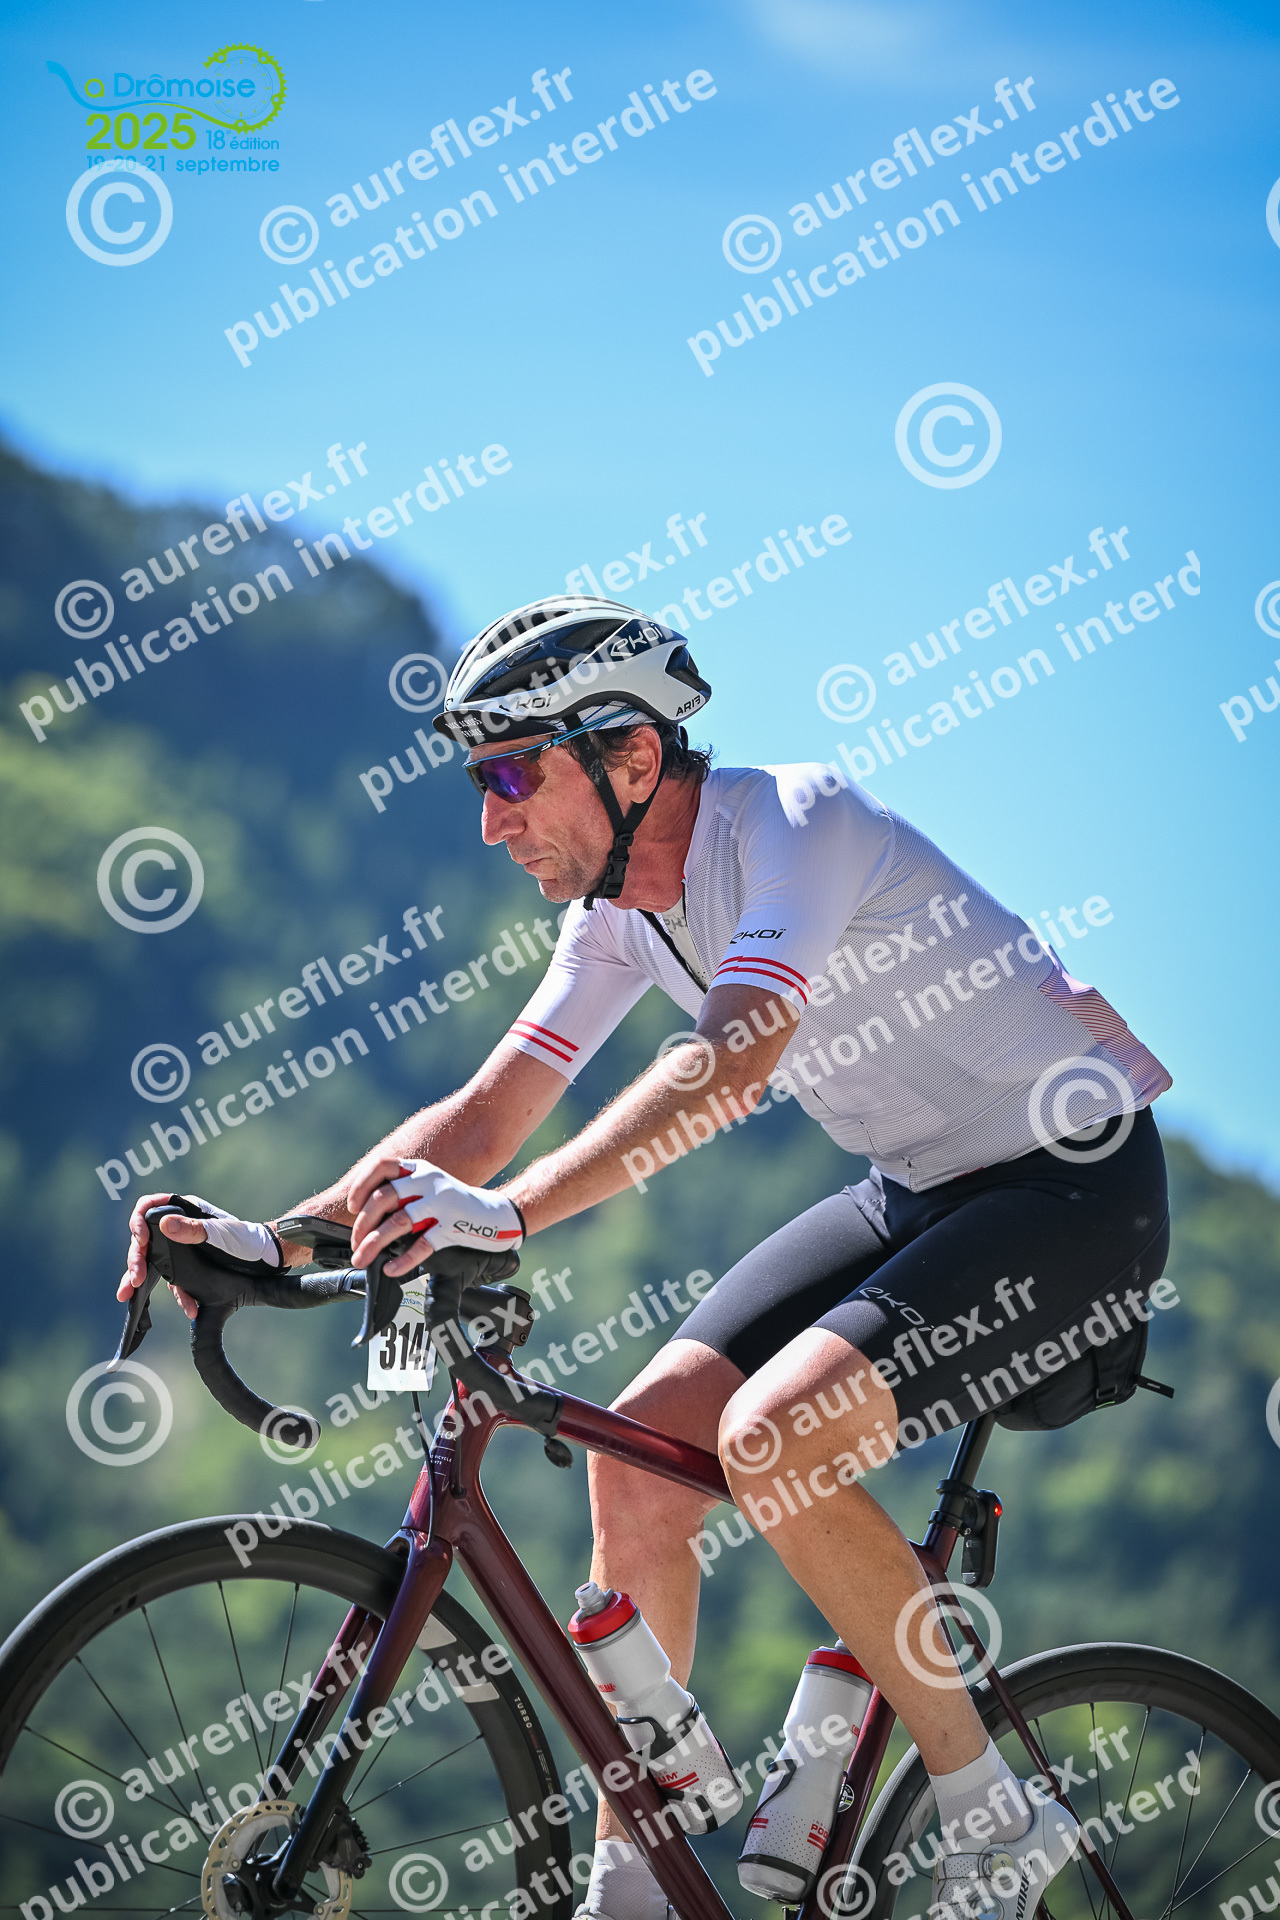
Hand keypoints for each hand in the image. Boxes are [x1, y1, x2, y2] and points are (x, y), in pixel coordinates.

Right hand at [117, 1193, 279, 1320]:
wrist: (268, 1260)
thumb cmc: (247, 1239)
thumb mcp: (221, 1234)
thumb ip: (194, 1229)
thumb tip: (165, 1224)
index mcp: (184, 1211)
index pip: (149, 1208)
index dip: (138, 1222)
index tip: (141, 1240)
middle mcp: (179, 1229)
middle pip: (145, 1240)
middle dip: (135, 1259)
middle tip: (135, 1278)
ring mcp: (182, 1250)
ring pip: (154, 1263)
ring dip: (140, 1280)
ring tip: (128, 1295)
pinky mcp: (190, 1270)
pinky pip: (175, 1282)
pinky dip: (179, 1296)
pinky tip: (189, 1308)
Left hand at [348, 1157, 523, 1278]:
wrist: (496, 1215)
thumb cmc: (455, 1205)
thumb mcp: (429, 1188)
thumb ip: (403, 1194)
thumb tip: (364, 1218)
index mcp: (420, 1169)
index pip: (383, 1166)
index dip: (362, 1185)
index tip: (353, 1207)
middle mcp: (429, 1181)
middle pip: (384, 1197)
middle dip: (362, 1224)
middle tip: (356, 1244)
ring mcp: (442, 1203)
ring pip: (399, 1221)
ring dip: (374, 1243)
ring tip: (362, 1259)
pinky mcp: (453, 1226)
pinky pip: (422, 1244)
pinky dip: (403, 1260)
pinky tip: (391, 1269)